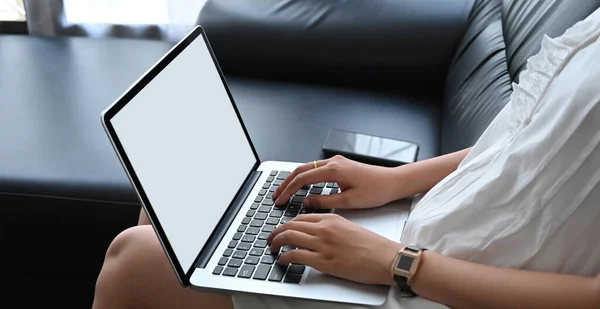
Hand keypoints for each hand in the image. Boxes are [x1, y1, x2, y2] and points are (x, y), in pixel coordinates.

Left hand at [267, 213, 402, 285]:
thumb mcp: (350, 228)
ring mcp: (323, 244)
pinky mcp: (323, 260)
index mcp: (331, 219)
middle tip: (271, 239)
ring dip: (276, 242)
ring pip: (289, 237)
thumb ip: (332, 228)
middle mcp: (324, 228)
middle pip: (291, 225)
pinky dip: (284, 257)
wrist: (385, 258)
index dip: (288, 224)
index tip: (282, 229)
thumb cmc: (373, 246)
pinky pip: (295, 255)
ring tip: (272, 248)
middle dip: (277, 232)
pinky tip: (282, 260)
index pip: (301, 217)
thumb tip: (319, 233)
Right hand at [273, 155, 397, 208]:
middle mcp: (333, 162)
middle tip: (276, 196)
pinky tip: (301, 186)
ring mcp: (336, 161)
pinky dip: (305, 177)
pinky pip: (316, 169)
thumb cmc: (376, 191)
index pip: (302, 179)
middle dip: (286, 183)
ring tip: (285, 192)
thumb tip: (306, 202)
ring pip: (308, 168)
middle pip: (301, 170)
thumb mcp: (349, 202)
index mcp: (334, 170)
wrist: (393, 182)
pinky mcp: (340, 164)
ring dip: (294, 179)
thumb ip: (324, 201)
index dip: (288, 190)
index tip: (280, 200)